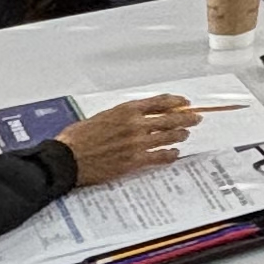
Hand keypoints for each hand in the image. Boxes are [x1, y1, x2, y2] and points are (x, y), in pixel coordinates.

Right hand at [56, 96, 198, 188]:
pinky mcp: (134, 161)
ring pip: (168, 137)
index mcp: (125, 110)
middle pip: (169, 119)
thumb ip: (122, 116)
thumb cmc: (78, 138)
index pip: (159, 102)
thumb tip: (138, 116)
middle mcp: (134, 124)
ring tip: (185, 135)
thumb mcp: (101, 116)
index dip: (176, 102)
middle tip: (196, 118)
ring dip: (180, 135)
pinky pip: (159, 157)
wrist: (67, 158)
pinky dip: (169, 155)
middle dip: (186, 118)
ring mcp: (136, 143)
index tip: (185, 103)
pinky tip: (174, 154)